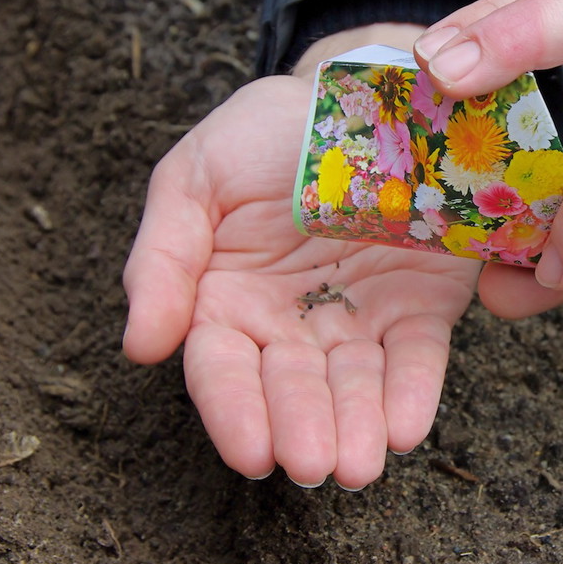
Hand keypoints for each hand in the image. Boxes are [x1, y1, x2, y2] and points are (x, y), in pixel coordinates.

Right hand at [123, 44, 477, 489]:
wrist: (355, 96)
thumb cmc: (263, 139)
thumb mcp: (192, 179)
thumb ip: (162, 258)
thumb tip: (141, 346)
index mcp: (228, 302)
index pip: (224, 369)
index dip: (236, 413)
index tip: (253, 454)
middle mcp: (295, 324)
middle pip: (295, 388)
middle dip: (305, 429)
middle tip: (315, 466)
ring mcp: (362, 317)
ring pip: (358, 384)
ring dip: (360, 425)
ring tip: (363, 463)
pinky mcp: (422, 305)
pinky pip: (419, 354)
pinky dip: (415, 391)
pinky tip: (408, 426)